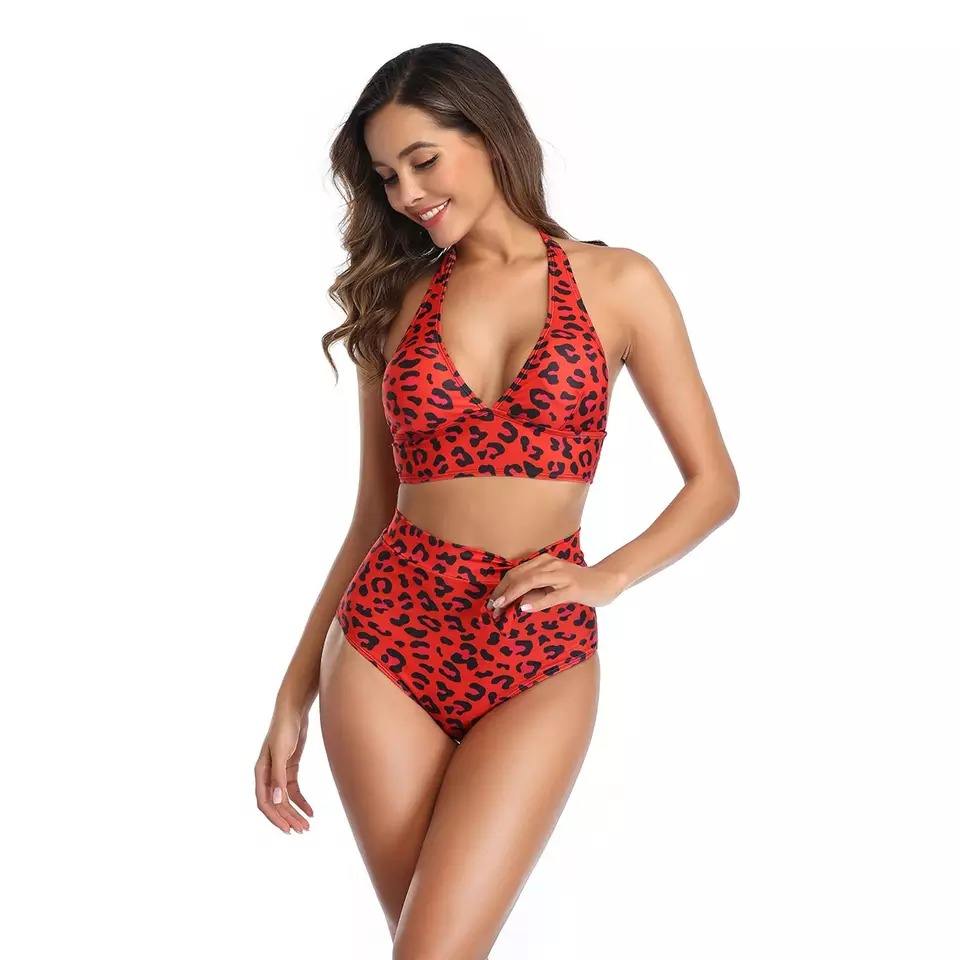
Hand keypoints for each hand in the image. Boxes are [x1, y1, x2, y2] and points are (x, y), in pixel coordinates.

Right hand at [254, 702, 313, 834]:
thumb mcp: (282, 752)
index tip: (288, 830)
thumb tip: (278, 802)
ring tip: (308, 826)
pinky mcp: (289, 768)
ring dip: (295, 812)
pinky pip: (294, 790)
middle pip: (276, 803)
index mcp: (261, 772)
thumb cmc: (284, 728)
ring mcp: (279, 772)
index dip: (275, 818)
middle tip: (303, 830)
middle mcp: (267, 774)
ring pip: (285, 799)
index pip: (265, 802)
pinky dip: (301, 801)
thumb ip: (278, 777)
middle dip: (288, 818)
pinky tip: (311, 811)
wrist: (293, 710)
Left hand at [485, 556, 623, 619]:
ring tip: (501, 606)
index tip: (492, 601)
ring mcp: (562, 575)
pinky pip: (551, 595)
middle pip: (520, 575)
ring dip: (513, 594)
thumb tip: (515, 601)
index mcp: (544, 561)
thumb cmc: (577, 584)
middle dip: (503, 591)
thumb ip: (536, 588)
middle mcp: (551, 564)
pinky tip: (524, 608)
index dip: (502, 586)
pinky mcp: (573, 588)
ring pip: (531, 582)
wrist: (606, 581)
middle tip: (492, 606)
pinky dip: (536, 602)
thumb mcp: (553, 583)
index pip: (517, 572)